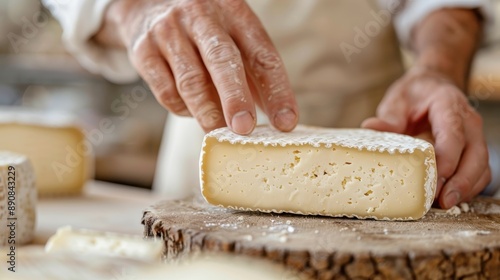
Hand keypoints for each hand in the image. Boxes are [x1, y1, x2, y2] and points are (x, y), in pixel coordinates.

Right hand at [100, 0, 297, 133]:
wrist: (147, 6)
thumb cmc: (203, 29)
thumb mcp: (233, 37)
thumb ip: (253, 73)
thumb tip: (277, 118)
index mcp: (234, 12)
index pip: (262, 54)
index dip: (276, 91)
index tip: (286, 122)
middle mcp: (202, 16)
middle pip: (223, 61)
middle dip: (236, 98)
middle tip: (245, 128)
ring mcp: (170, 31)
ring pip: (191, 81)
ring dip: (208, 113)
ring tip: (219, 134)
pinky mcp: (144, 51)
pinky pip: (166, 91)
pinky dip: (183, 110)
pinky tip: (192, 111)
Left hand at [362, 67, 490, 208]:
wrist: (432, 87)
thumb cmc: (414, 95)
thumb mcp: (397, 100)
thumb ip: (389, 117)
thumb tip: (371, 127)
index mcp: (449, 105)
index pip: (453, 133)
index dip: (447, 157)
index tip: (436, 177)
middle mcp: (468, 121)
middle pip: (475, 154)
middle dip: (461, 181)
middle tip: (443, 201)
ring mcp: (475, 137)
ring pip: (481, 166)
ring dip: (466, 188)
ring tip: (444, 205)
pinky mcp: (473, 151)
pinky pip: (479, 172)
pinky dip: (468, 188)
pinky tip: (450, 199)